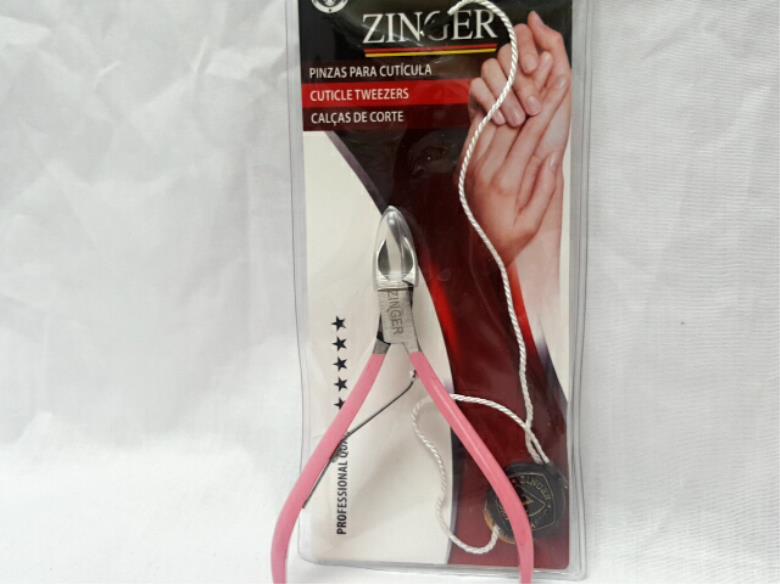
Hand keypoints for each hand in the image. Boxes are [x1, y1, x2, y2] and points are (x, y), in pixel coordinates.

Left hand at [462, 73, 569, 264]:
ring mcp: (473, 165)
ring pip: (495, 120)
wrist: (480, 253)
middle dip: (533, 91)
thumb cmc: (511, 240)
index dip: (548, 106)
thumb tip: (552, 155)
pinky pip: (479, 131)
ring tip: (530, 72)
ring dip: (513, 95)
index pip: (531, 135)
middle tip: (548, 65)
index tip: (562, 83)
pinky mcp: (466, 164)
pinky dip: (493, 110)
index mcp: (506, 182)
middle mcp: (486, 169)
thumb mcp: (533, 221)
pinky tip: (506, 94)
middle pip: (513, 120)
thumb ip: (544, 188)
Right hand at [468, 22, 553, 126]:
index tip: (532, 67)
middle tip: (532, 107)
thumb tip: (534, 18)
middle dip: (519, 81)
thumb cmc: (552, 132)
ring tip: (517, 120)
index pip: (522, 36)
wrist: (536, 165)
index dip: (524, 48)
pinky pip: (476, 87)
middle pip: (505, 53)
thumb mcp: (563, 88)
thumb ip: (554, 48)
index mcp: (534, 63)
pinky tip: (500, 119)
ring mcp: (494, 84)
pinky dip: (489, 102)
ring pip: (489, 68)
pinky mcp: (478, 101)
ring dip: (504, 93)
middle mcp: (512, 70)